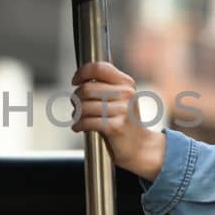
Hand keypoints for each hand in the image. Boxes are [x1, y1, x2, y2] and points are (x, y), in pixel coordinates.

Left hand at [70, 61, 165, 180]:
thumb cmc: (125, 121)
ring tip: (78, 118)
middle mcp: (126, 94)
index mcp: (126, 83)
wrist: (140, 146)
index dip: (82, 72)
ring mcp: (122, 110)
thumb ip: (105, 85)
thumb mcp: (120, 98)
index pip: (99, 68)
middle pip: (86, 88)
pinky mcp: (115, 126)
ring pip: (84, 106)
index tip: (75, 81)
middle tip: (76, 106)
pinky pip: (87, 122)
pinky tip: (78, 127)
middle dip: (76, 98)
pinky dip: (78, 125)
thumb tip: (80, 78)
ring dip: (76, 114)